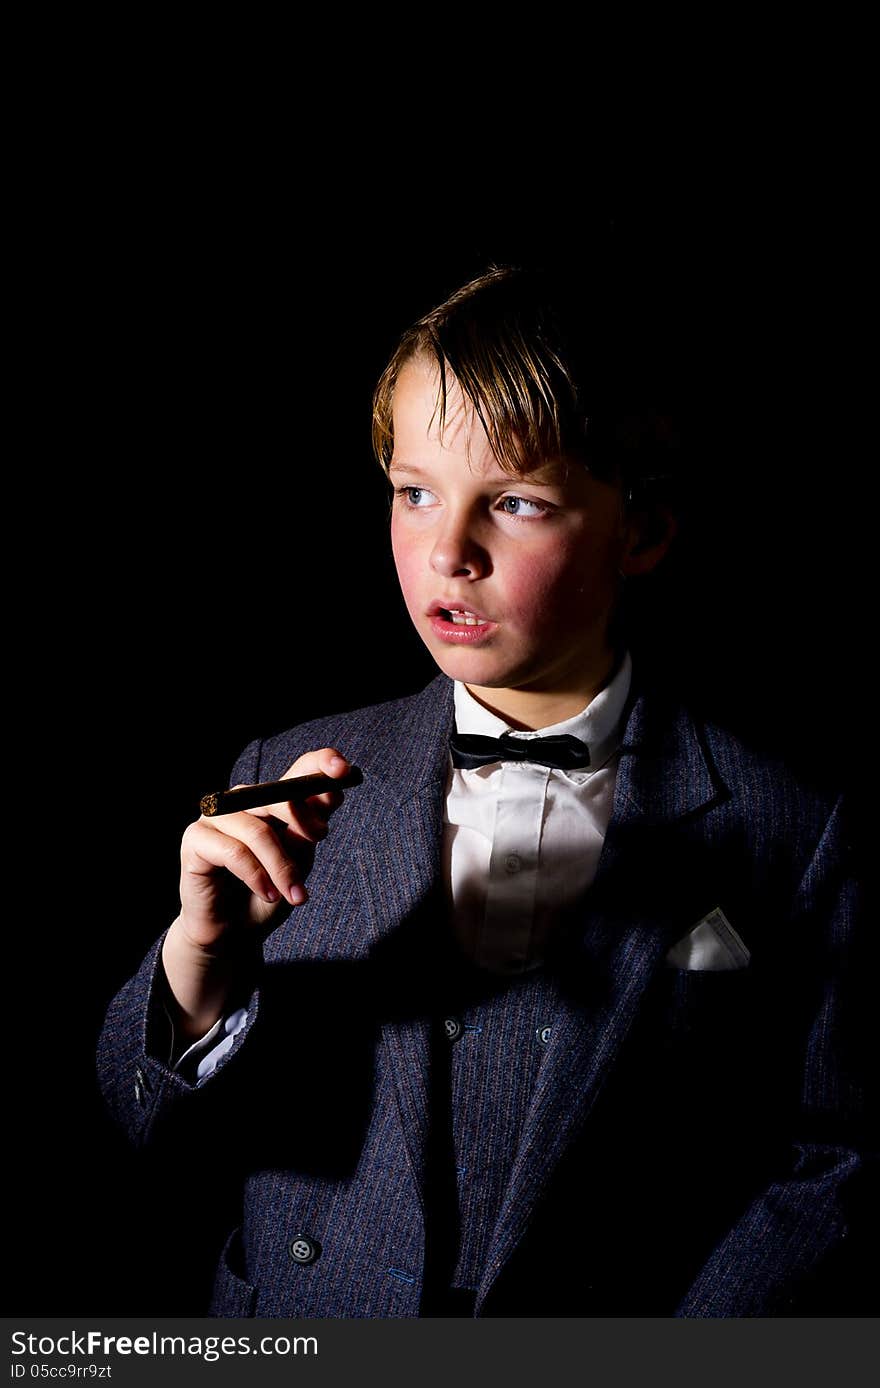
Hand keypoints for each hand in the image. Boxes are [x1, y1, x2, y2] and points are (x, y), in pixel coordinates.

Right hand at [161, 747, 352, 1040]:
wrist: (235, 934)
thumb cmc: (268, 893)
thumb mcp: (299, 860)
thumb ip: (309, 827)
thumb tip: (331, 793)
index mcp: (272, 801)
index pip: (298, 771)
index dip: (320, 764)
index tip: (343, 769)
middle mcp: (242, 801)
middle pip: (276, 794)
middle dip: (302, 818)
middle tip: (319, 840)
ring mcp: (217, 818)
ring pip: (258, 830)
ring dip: (282, 867)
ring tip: (295, 895)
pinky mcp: (195, 839)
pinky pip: (234, 852)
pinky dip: (257, 876)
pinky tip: (268, 894)